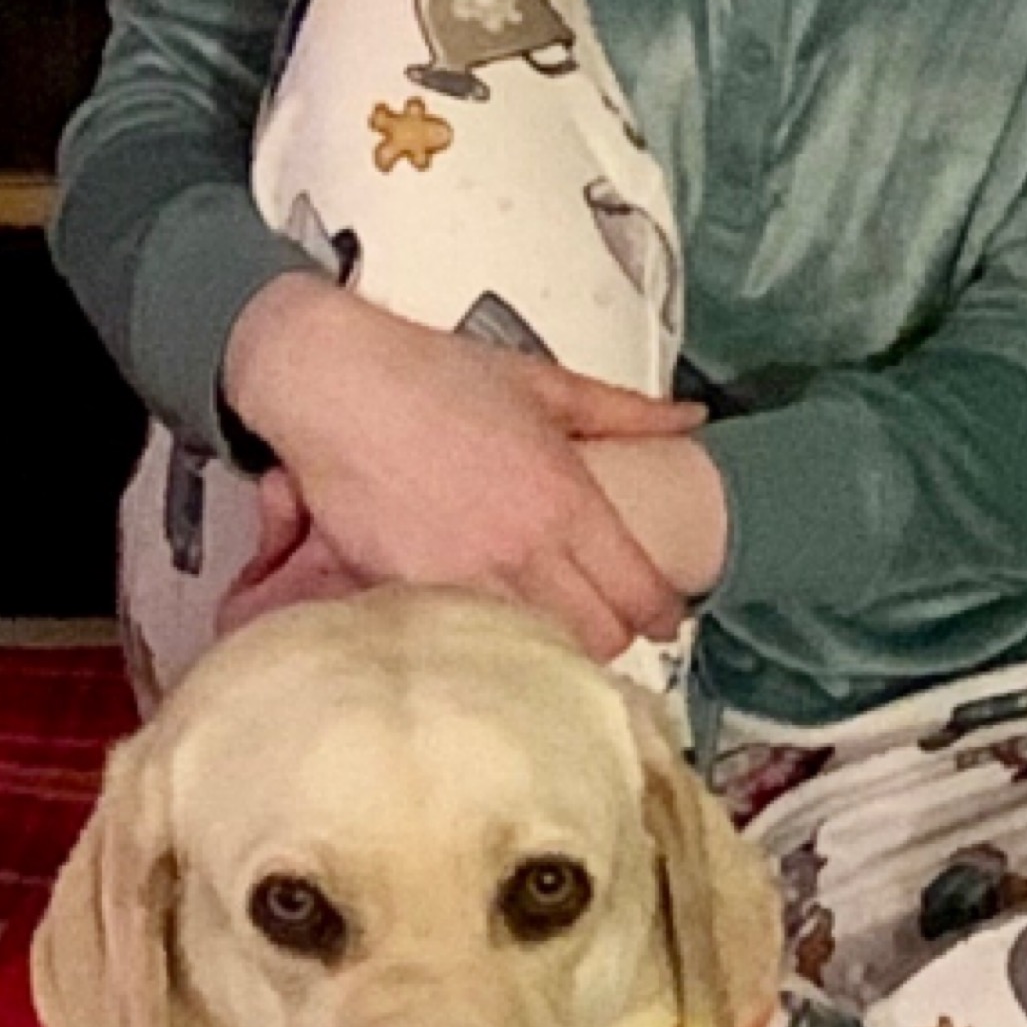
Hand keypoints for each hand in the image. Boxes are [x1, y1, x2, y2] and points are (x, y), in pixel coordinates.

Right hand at [221, 274, 707, 666]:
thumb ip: (626, 412)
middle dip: (610, 637)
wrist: (334, 384)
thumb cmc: (433, 376)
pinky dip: (480, 645)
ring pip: (531, 650)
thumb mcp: (545, 385)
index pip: (637, 590)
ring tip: (548, 631)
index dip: (661, 614)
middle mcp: (521, 546)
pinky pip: (461, 641)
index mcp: (565, 499)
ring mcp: (461, 576)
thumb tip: (691, 418)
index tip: (664, 619)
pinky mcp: (404, 592)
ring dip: (547, 647)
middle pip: (596, 637)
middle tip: (605, 623)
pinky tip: (485, 630)